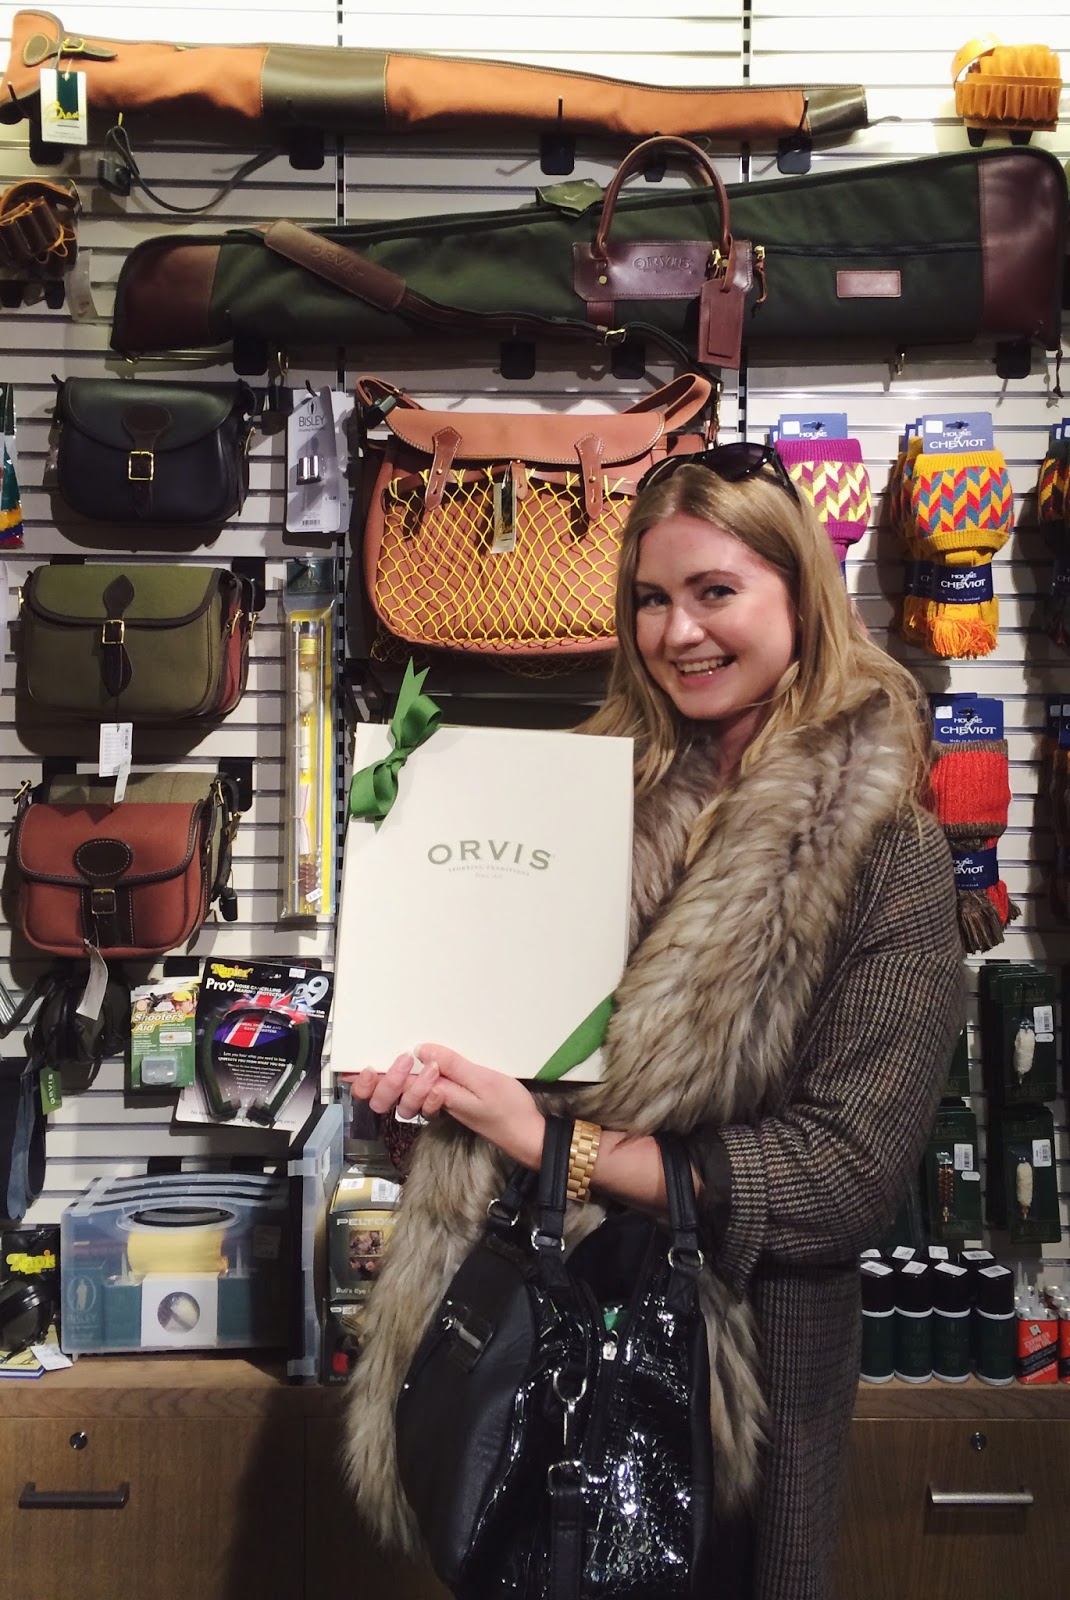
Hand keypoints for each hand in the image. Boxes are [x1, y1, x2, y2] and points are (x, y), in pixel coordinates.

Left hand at [345, 1046, 545, 1169]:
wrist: (528, 1133)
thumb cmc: (508, 1109)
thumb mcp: (482, 1082)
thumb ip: (452, 1067)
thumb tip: (421, 1051)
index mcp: (437, 1100)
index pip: (396, 1093)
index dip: (373, 1084)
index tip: (360, 1068)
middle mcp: (433, 1104)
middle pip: (393, 1098)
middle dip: (386, 1079)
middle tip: (399, 1058)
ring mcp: (440, 1102)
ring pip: (406, 1095)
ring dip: (404, 1077)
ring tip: (411, 1057)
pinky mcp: (450, 1099)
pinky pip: (422, 1089)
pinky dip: (416, 1076)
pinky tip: (420, 1062)